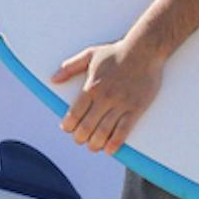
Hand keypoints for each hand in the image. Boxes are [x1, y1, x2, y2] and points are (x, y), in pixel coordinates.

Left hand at [52, 35, 165, 154]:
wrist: (145, 49)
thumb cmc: (116, 52)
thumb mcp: (89, 55)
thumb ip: (70, 67)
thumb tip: (53, 79)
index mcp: (91, 87)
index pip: (74, 114)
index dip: (68, 126)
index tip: (67, 129)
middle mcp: (104, 98)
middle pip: (87, 127)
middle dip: (80, 138)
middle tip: (80, 140)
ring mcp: (121, 104)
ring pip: (104, 132)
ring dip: (96, 144)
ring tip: (94, 146)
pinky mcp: (136, 109)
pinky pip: (124, 131)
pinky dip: (115, 143)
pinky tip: (110, 149)